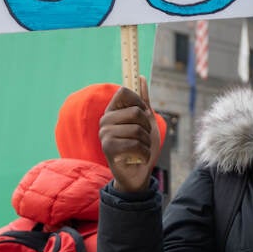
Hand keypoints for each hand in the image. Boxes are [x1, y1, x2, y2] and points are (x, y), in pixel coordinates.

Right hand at [100, 76, 162, 192]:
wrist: (138, 174)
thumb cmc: (141, 146)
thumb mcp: (146, 121)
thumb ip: (143, 100)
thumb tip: (140, 77)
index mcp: (113, 111)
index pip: (124, 92)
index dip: (138, 101)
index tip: (143, 113)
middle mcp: (105, 121)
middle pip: (136, 111)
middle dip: (147, 127)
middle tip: (143, 139)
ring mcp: (105, 134)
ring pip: (137, 130)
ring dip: (147, 143)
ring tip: (141, 150)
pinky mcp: (108, 149)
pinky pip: (135, 144)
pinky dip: (144, 153)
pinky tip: (139, 158)